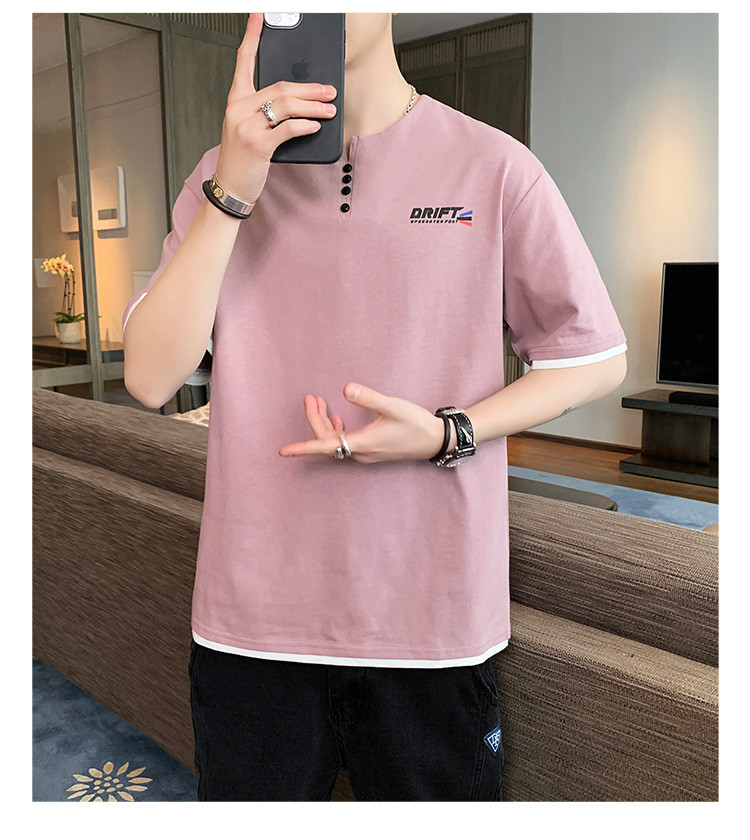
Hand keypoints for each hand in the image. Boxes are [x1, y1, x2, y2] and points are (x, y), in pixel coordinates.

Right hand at [213, 13, 337, 203]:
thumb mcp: (248, 129)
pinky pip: (288, 128)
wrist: (229, 187)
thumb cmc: (241, 159)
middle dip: (309, 89)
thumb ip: (265, 113)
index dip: (253, 36)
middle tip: (329, 91)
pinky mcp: (258, 144)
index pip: (244, 60)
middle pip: (280, 87)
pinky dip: (305, 126)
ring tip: (329, 110)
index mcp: (235, 100)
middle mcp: (238, 109)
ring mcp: (246, 126)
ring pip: (287, 106)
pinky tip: (316, 127)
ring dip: (314, 107)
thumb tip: (298, 104)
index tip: (260, 15)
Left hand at [277, 382, 451, 462]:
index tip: (283, 451)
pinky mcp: (371, 450)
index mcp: (362, 444)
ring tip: (318, 402)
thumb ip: (368, 397)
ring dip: (324, 423)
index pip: (325, 446)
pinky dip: (336, 429)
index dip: (303, 448)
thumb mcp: (393, 406)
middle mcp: (360, 452)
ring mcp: (365, 453)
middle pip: (327, 440)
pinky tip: (337, 418)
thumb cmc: (416, 424)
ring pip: (335, 441)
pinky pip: (344, 443)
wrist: (435, 440)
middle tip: (310, 397)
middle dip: (315, 419)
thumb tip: (345, 388)